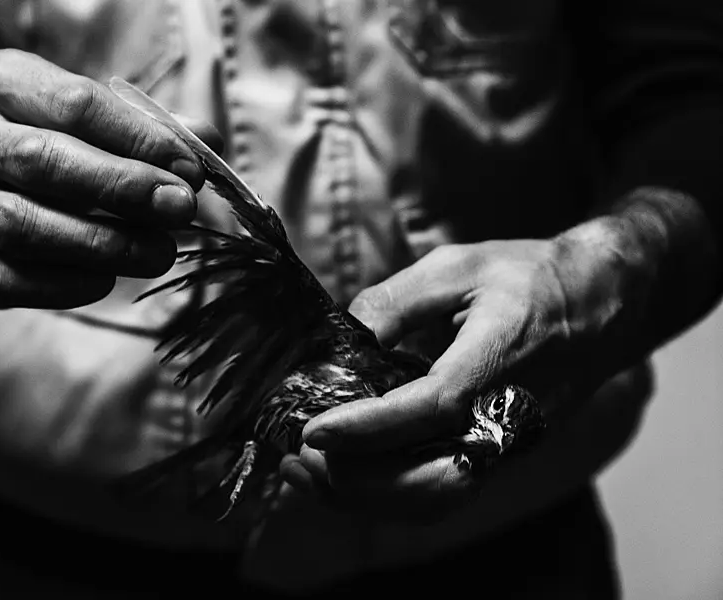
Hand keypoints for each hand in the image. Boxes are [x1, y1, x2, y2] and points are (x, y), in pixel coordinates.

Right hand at [0, 49, 221, 308]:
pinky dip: (65, 284)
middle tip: (180, 210)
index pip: (74, 102)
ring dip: (102, 244)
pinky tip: (107, 280)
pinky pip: (8, 278)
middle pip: (41, 160)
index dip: (139, 139)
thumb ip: (150, 129)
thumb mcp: (94, 122)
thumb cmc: (52, 148)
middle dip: (122, 188)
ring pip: (23, 225)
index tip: (190, 170)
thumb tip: (207, 144)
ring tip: (158, 253)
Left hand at [281, 235, 650, 525]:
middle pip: (434, 478)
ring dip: (367, 498)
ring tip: (305, 475)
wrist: (602, 304)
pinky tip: (346, 479)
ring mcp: (510, 443)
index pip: (433, 406)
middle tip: (297, 458)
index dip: (369, 426)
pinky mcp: (502, 454)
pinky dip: (390, 497)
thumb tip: (341, 339)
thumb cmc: (528, 276)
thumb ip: (395, 300)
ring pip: (437, 498)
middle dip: (358, 480)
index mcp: (502, 356)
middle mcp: (510, 415)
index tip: (313, 430)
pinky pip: (444, 492)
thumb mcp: (458, 266)